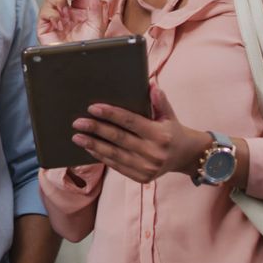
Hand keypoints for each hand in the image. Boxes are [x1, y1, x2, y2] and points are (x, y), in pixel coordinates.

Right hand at [36, 0, 107, 44]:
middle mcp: (65, 12)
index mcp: (79, 10)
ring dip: (58, 0)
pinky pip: (43, 12)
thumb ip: (96, 6)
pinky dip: (52, 14)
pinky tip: (60, 23)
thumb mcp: (97, 25)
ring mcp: (54, 17)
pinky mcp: (44, 26)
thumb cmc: (86, 47)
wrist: (78, 62)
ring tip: (66, 12)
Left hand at [69, 88, 209, 183]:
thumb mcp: (169, 115)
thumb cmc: (172, 131)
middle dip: (96, 129)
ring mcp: (147, 168)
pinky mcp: (141, 178)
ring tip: (77, 137)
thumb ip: (160, 101)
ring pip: (114, 155)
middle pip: (118, 139)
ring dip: (93, 145)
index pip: (130, 122)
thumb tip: (151, 85)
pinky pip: (117, 166)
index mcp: (160, 134)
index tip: (93, 108)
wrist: (186, 157)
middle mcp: (153, 153)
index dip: (111, 114)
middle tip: (77, 122)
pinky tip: (89, 149)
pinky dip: (101, 157)